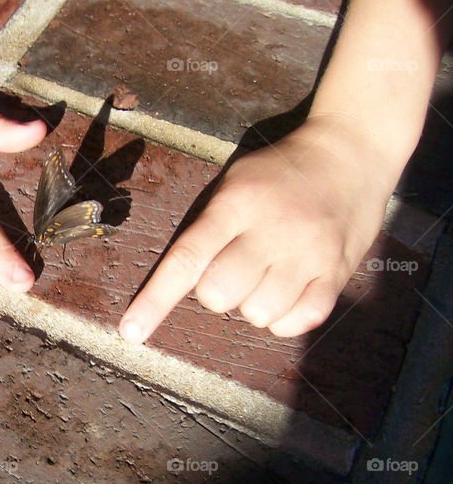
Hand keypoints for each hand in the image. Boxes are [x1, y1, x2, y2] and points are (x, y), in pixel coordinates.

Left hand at [119, 115, 392, 340]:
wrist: (351, 151)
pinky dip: (285, 318)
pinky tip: (288, 291)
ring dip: (253, 305)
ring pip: (258, 314)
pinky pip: (299, 320)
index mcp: (236, 204)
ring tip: (267, 273)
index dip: (155, 300)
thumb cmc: (278, 174)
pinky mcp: (337, 272)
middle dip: (215, 293)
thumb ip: (207, 228)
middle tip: (233, 269)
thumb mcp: (235, 183)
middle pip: (219, 294)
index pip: (187, 259)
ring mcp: (308, 252)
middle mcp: (272, 230)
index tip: (131, 332)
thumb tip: (176, 283)